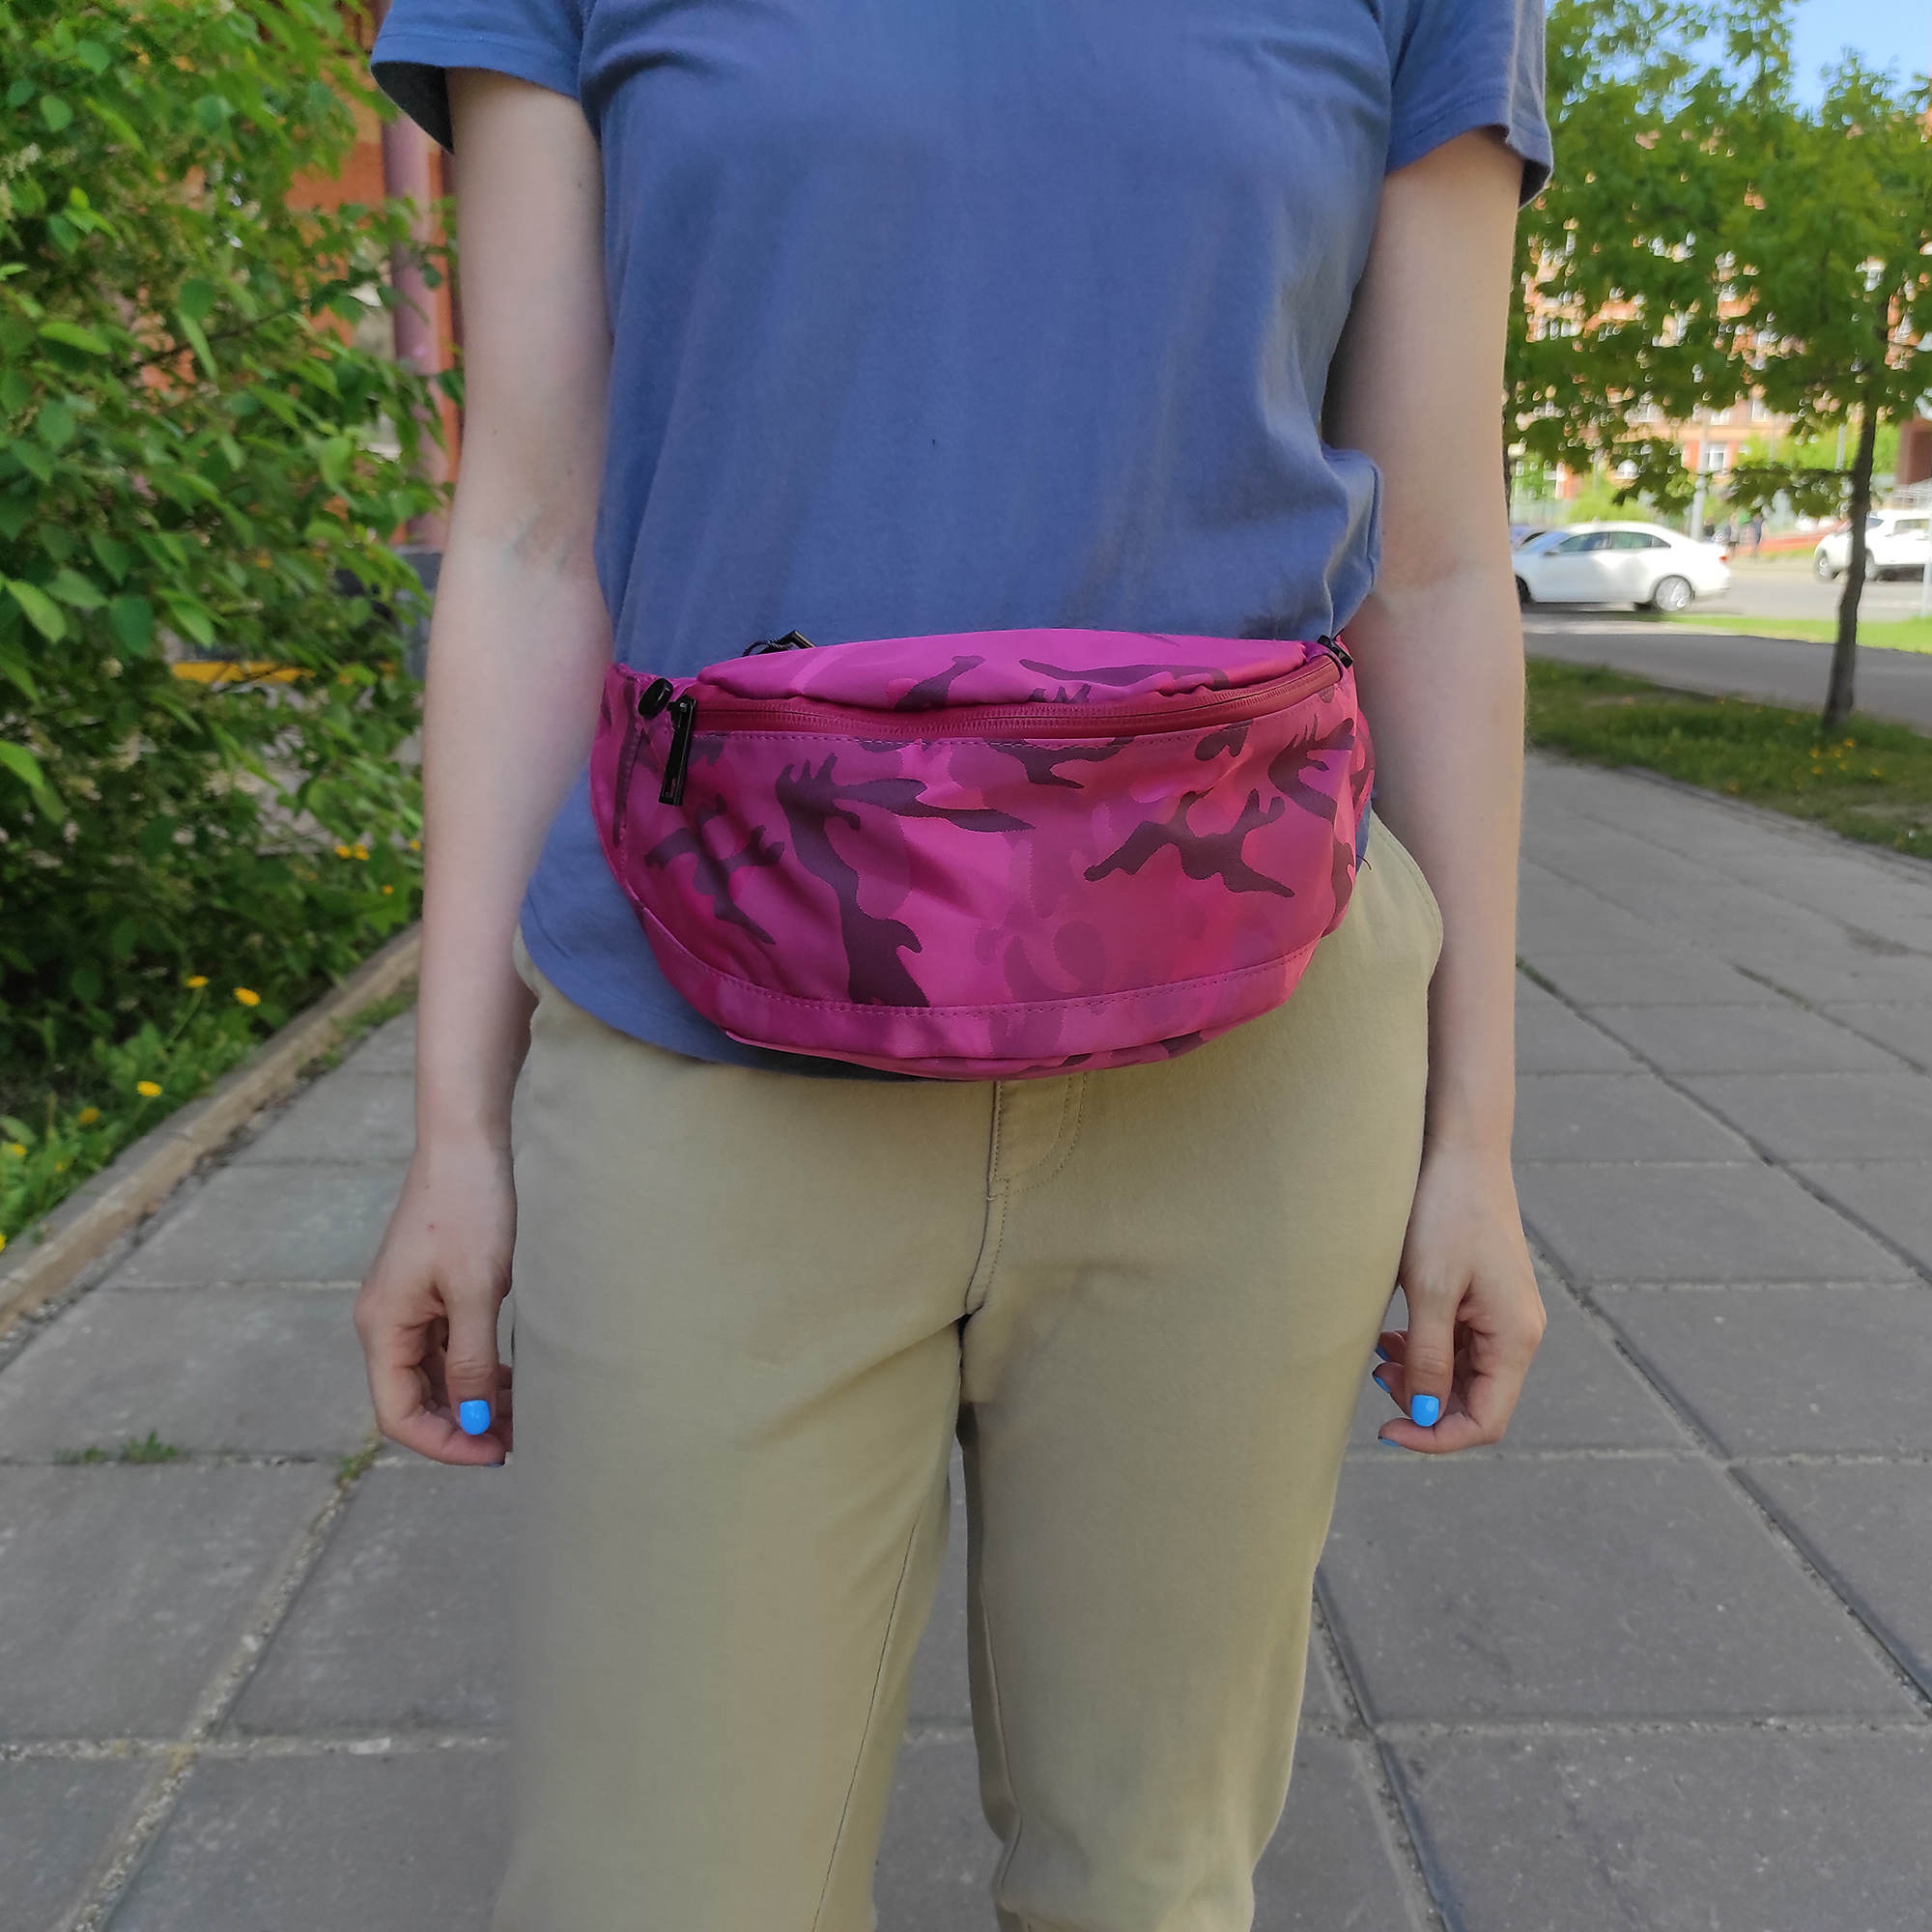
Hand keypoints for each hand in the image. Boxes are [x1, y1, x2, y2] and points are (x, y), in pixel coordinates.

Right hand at [353, 1137, 515, 1464]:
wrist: (466, 1144)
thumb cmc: (469, 1209)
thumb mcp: (475, 1291)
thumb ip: (471, 1360)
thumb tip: (472, 1420)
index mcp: (383, 1327)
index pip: (399, 1414)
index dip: (445, 1443)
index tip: (495, 1453)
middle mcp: (386, 1322)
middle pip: (415, 1399)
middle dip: (462, 1426)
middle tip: (516, 1441)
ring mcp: (407, 1306)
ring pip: (434, 1375)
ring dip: (471, 1400)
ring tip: (520, 1417)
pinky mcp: (429, 1290)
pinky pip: (446, 1348)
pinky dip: (475, 1369)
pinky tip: (509, 1379)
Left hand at [1370, 1138, 1543, 1452]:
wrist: (1462, 1150)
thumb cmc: (1446, 1211)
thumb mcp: (1429, 1289)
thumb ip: (1429, 1358)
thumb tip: (1426, 1416)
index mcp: (1515, 1338)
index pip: (1484, 1420)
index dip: (1436, 1437)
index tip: (1387, 1430)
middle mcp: (1518, 1333)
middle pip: (1475, 1401)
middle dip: (1425, 1403)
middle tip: (1378, 1376)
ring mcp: (1503, 1315)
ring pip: (1464, 1374)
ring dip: (1422, 1377)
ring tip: (1381, 1355)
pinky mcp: (1485, 1297)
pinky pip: (1460, 1344)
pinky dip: (1427, 1350)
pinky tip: (1394, 1335)